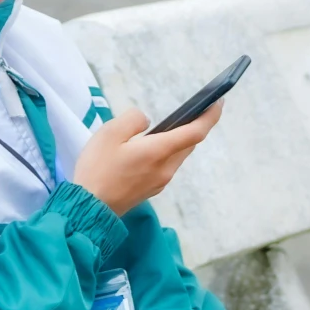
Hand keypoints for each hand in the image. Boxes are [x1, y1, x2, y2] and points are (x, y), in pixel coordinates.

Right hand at [71, 105, 222, 216]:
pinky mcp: (151, 189)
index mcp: (159, 151)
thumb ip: (133, 120)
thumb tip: (147, 123)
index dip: (210, 116)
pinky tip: (150, 147)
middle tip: (195, 108)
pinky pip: (166, 165)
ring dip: (179, 140)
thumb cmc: (98, 169)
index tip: (219, 102)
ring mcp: (160, 181)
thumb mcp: (110, 133)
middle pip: (189, 144)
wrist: (90, 208)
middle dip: (195, 125)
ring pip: (177, 155)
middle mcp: (166, 168)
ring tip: (170, 126)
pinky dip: (166, 152)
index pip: (195, 132)